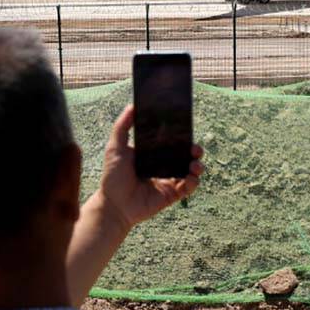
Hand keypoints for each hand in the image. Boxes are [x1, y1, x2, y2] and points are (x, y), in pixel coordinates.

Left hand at [98, 104, 203, 229]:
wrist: (113, 204)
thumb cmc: (112, 176)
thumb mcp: (115, 147)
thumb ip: (122, 126)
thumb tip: (132, 105)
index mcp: (153, 153)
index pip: (172, 141)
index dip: (182, 135)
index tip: (186, 128)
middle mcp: (164, 165)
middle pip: (185, 155)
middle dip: (195, 150)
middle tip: (194, 148)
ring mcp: (169, 180)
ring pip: (191, 171)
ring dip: (197, 166)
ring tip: (195, 164)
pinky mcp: (172, 195)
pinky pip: (188, 187)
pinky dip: (193, 182)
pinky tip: (191, 177)